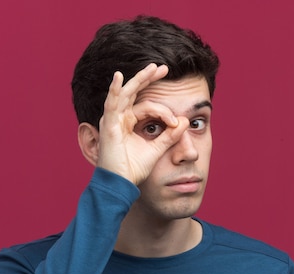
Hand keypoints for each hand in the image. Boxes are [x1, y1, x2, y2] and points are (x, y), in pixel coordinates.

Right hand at [97, 64, 189, 184]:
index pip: (147, 106)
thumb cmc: (134, 169)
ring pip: (127, 94)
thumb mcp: (157, 149)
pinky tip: (119, 77)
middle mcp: (120, 118)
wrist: (122, 185)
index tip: (177, 123)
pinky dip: (114, 90)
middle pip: (135, 92)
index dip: (165, 111)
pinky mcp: (109, 126)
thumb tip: (185, 121)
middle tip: (164, 68)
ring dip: (139, 79)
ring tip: (154, 68)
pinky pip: (111, 104)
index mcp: (129, 123)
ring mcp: (113, 120)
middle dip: (149, 79)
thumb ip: (170, 135)